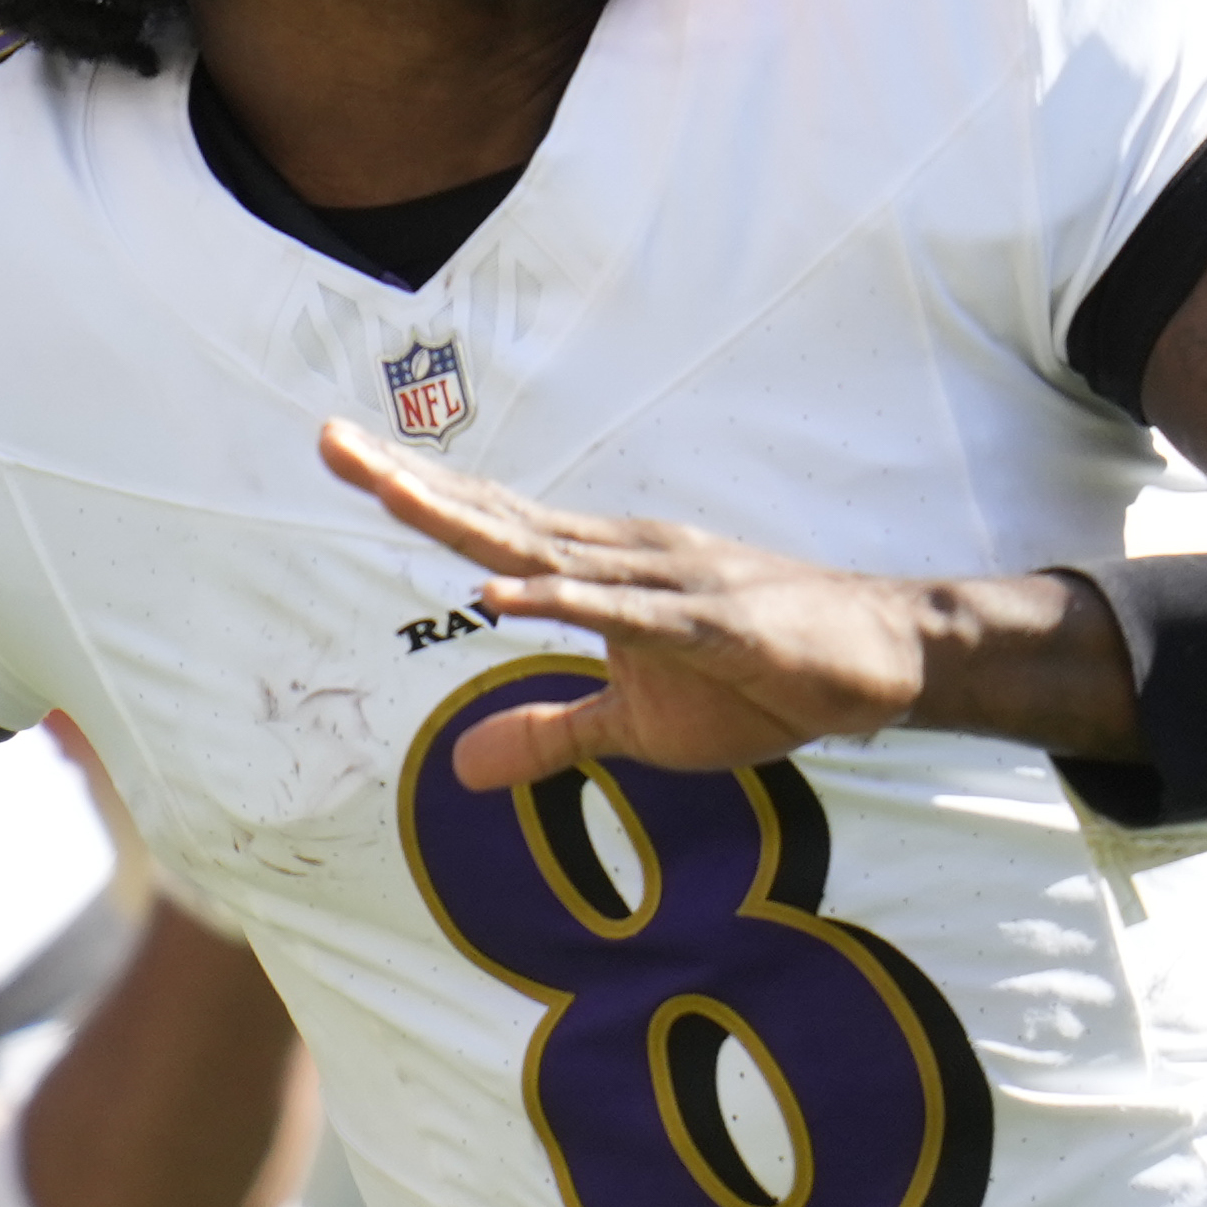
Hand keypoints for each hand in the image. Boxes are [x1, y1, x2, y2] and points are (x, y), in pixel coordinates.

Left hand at [321, 425, 956, 792]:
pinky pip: (621, 611)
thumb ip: (547, 737)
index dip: (416, 493)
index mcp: (598, 569)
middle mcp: (620, 554)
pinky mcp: (710, 620)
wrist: (878, 662)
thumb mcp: (635, 728)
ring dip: (466, 521)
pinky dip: (559, 600)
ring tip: (387, 492)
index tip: (343, 455)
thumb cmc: (759, 680)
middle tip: (328, 440)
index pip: (490, 523)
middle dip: (410, 480)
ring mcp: (664, 582)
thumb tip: (461, 766)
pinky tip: (499, 590)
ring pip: (545, 547)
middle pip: (495, 515)